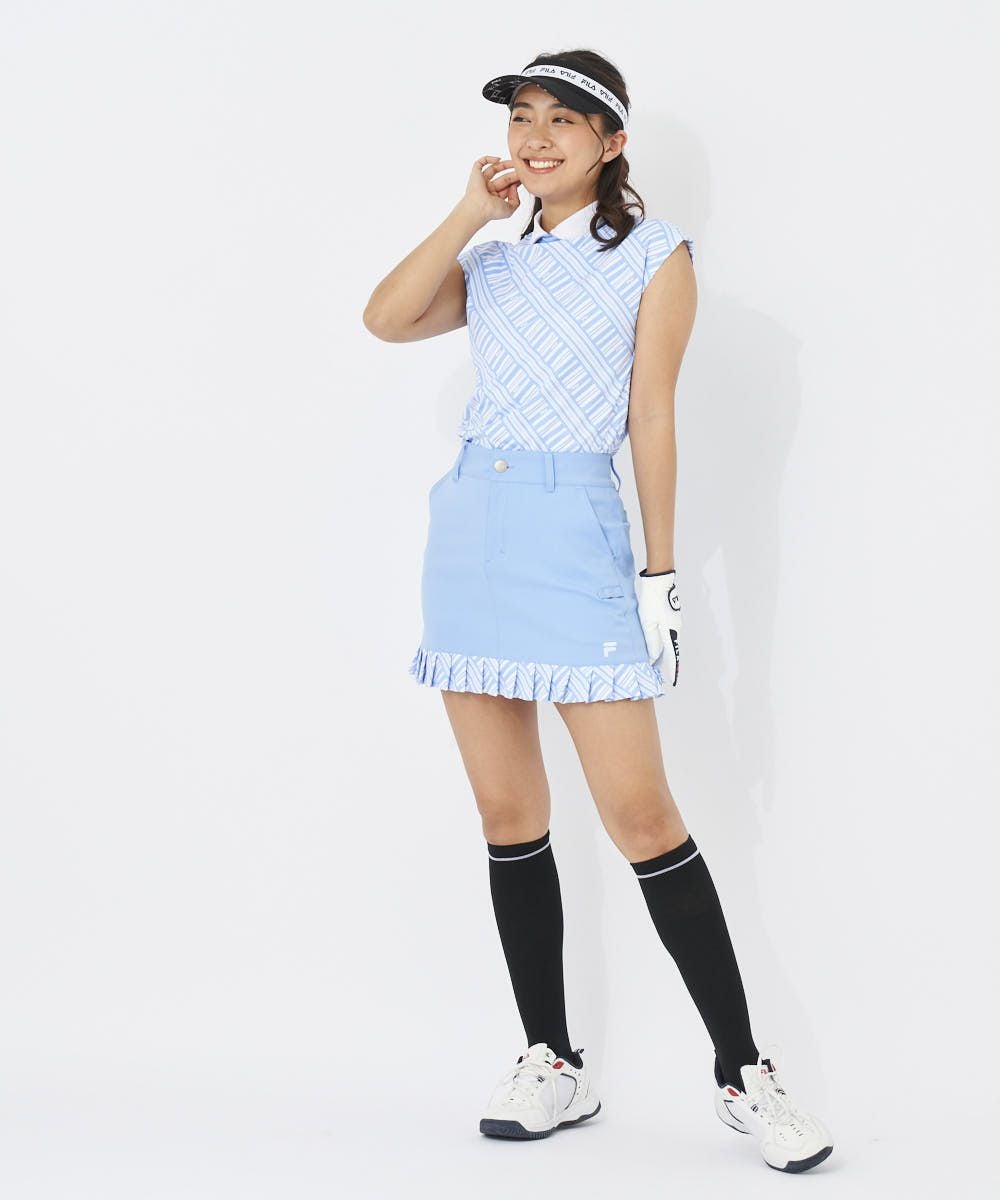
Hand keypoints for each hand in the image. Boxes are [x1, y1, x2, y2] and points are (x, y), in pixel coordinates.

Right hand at [462, 156, 521, 222]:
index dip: (515, 182)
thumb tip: (514, 187)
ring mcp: (481, 181)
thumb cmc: (491, 211)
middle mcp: (488, 189)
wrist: (479, 208)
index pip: (507, 187)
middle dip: (513, 173)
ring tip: (514, 162)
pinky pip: (480, 162)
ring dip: (505, 164)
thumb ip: (516, 200)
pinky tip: (498, 159)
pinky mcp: (475, 174)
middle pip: (503, 177)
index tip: (523, 178)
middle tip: (521, 170)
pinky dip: (488, 158)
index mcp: (495, 198)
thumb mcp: (510, 209)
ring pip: (494, 168)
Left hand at [636, 568, 681, 686]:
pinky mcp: (671, 617)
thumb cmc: (652, 602)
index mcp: (671, 633)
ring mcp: (675, 623)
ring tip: (654, 661)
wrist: (659, 582)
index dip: (672, 670)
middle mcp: (676, 630)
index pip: (672, 656)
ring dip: (662, 652)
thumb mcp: (648, 623)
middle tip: (659, 673)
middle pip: (671, 650)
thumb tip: (653, 657)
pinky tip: (655, 643)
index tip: (673, 681)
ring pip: (669, 642)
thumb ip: (651, 642)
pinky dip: (662, 642)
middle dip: (665, 662)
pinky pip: (667, 634)